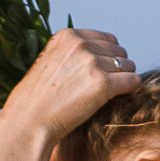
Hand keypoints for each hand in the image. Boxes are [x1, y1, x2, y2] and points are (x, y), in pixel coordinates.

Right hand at [2, 24, 135, 140]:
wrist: (27, 124)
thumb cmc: (36, 101)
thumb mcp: (50, 62)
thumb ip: (73, 54)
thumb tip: (102, 53)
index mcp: (67, 36)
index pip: (107, 38)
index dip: (108, 57)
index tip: (102, 73)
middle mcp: (80, 44)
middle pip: (119, 50)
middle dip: (117, 68)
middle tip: (106, 87)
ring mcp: (91, 63)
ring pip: (128, 65)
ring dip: (124, 79)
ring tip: (109, 95)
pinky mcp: (102, 84)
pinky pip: (132, 81)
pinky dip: (131, 89)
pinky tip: (121, 98)